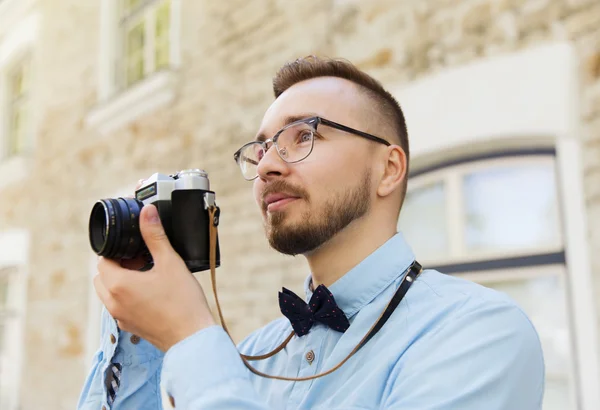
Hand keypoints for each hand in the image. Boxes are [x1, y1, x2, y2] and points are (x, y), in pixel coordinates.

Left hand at [93, 183, 215, 350]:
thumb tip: (146, 212)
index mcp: (118, 284)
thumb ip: (155, 235)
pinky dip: (127, 297)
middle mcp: (113, 303)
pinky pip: (119, 307)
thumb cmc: (182, 301)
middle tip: (141, 260)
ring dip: (120, 282)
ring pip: (108, 294)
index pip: (102, 261)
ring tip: (147, 276)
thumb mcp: (170, 262)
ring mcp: (120, 318)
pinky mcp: (131, 327)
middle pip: (102, 277)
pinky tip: (152, 293)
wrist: (192, 337)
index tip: (135, 248)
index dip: (117, 251)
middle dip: (117, 265)